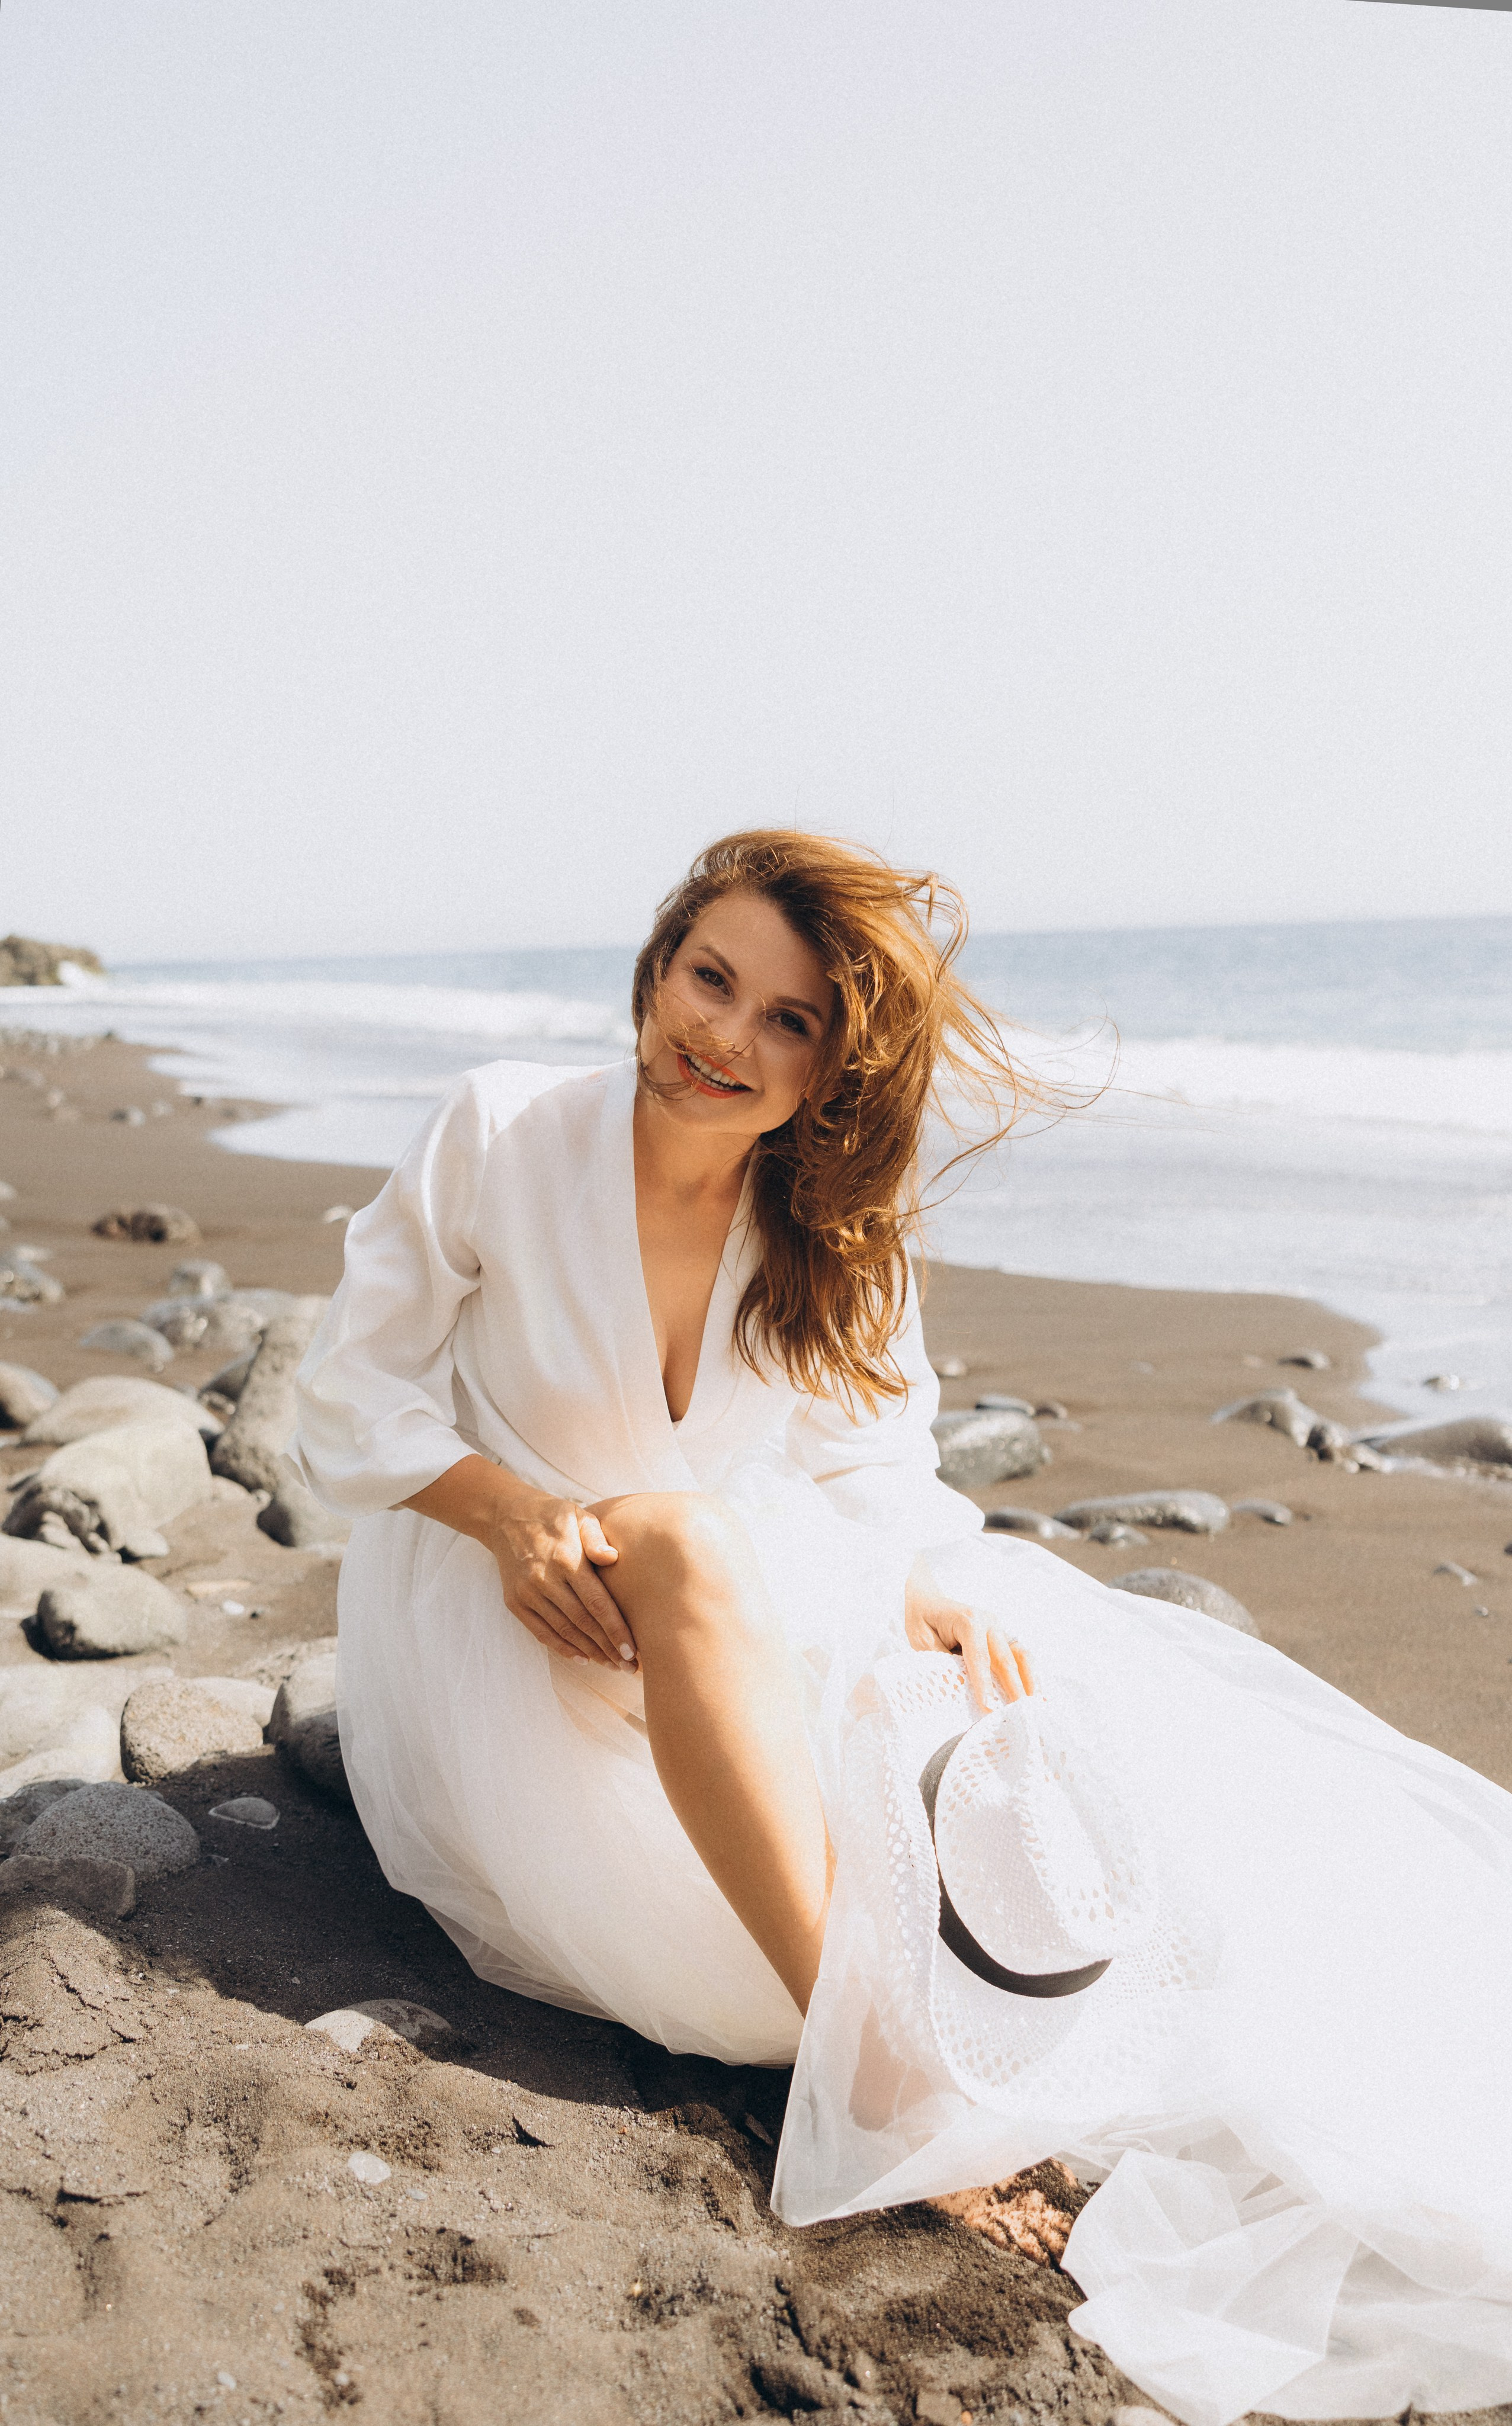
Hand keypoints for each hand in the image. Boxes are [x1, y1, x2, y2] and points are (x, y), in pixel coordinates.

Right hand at [488, 1490, 636, 1670]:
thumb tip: (613, 1558)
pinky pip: (541, 1632)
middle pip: (583, 1623)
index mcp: (566, 1559)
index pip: (597, 1603)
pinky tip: (582, 1658)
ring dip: (589, 1652)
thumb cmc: (553, 1515)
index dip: (616, 1630)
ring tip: (611, 1665)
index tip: (632, 1652)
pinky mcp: (515, 1602)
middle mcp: (545, 1579)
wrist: (505, 1516)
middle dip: (608, 1648)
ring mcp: (528, 1593)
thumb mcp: (579, 1516)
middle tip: (629, 1668)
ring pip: (563, 1630)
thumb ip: (596, 1538)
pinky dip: (562, 1648)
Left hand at [904, 1557, 1033, 1713]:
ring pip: (1021, 1655)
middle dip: (1013, 1688)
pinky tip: (1037, 1693)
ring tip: (1035, 1705)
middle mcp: (988, 1622)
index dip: (984, 1684)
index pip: (979, 1658)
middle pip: (1005, 1659)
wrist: (928, 1599)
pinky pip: (1021, 1655)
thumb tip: (958, 1687)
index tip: (988, 1707)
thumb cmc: (923, 1620)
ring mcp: (999, 1628)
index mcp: (968, 1620)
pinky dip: (1030, 1674)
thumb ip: (939, 1662)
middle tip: (1018, 1714)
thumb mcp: (921, 1640)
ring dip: (1029, 1681)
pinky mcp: (1004, 1636)